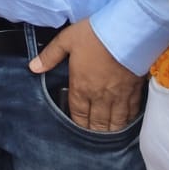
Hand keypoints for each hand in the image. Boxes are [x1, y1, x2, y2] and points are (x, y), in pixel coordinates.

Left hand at [28, 18, 146, 131]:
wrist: (127, 32)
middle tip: (92, 137)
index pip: (78, 115)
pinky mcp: (134, 91)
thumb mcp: (66, 40)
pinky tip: (125, 123)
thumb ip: (50, 56)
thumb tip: (33, 67)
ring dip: (110, 131)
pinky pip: (131, 113)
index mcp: (81, 87)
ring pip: (115, 123)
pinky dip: (127, 121)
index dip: (78, 124)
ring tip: (108, 135)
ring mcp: (119, 96)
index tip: (78, 128)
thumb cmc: (96, 35)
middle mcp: (100, 96)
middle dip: (94, 132)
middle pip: (97, 124)